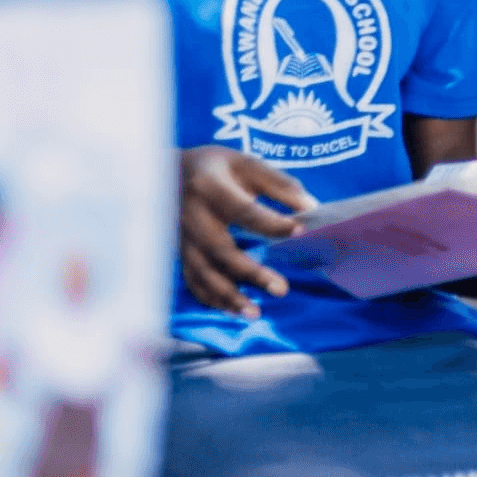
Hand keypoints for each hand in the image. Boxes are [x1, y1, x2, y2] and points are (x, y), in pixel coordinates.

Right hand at [179, 147, 314, 318]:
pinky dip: (211, 298)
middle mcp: (191, 215)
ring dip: (229, 296)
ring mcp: (182, 237)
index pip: (243, 210)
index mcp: (210, 186)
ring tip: (255, 312)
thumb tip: (310, 208)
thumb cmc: (215, 167)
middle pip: (220, 249)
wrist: (166, 172)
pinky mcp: (180, 252)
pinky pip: (192, 280)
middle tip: (282, 289)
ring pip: (203, 272)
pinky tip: (232, 310)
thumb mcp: (246, 163)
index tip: (300, 230)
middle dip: (251, 273)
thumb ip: (279, 184)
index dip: (271, 223)